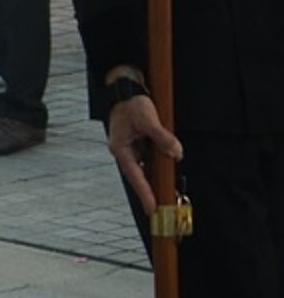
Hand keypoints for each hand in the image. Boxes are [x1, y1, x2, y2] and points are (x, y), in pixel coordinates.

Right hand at [107, 92, 182, 214]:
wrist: (125, 87)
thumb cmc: (132, 103)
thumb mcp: (147, 119)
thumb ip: (162, 137)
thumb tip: (176, 153)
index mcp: (121, 149)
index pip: (135, 177)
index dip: (145, 194)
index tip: (153, 210)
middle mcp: (124, 151)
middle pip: (138, 177)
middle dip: (149, 193)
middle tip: (161, 211)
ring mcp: (131, 148)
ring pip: (144, 170)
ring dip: (154, 181)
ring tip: (167, 196)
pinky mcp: (137, 143)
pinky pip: (148, 160)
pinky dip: (157, 168)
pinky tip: (166, 173)